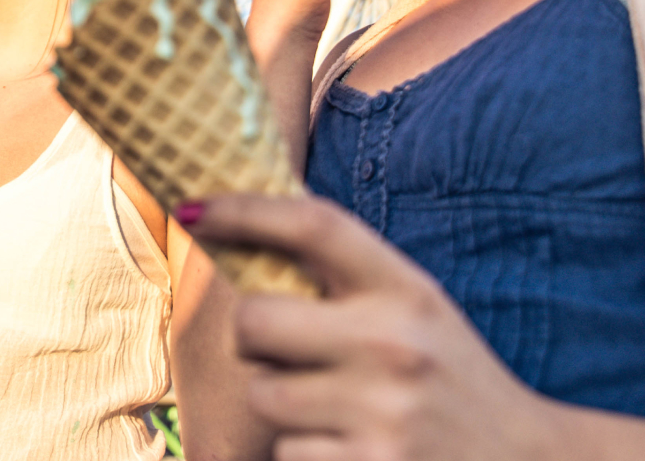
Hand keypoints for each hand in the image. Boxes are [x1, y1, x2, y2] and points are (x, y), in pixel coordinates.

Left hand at [184, 194, 571, 460]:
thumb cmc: (450, 378)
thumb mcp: (416, 310)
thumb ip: (347, 278)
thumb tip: (243, 229)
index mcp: (407, 291)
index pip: (315, 225)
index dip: (245, 209)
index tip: (194, 208)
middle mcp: (394, 346)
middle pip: (256, 320)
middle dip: (254, 337)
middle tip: (285, 350)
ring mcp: (381, 414)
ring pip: (264, 394)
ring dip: (285, 405)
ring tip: (339, 410)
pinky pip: (287, 452)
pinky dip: (308, 453)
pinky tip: (353, 448)